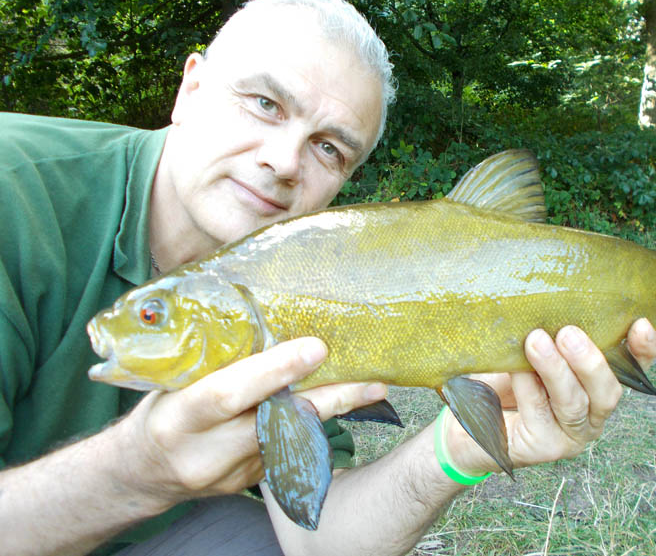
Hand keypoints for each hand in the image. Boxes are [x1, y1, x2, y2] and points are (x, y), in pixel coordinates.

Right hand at [112, 337, 386, 507]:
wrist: (141, 473)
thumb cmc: (158, 409)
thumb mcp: (169, 382)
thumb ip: (210, 361)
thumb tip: (263, 312)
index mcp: (177, 418)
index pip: (230, 393)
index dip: (274, 371)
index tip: (316, 348)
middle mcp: (205, 453)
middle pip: (276, 425)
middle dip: (328, 400)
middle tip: (372, 381)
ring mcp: (228, 475)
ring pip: (291, 440)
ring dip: (332, 411)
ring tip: (372, 388)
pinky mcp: (246, 484)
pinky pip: (286, 451)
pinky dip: (312, 425)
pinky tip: (337, 403)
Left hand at [446, 318, 655, 472]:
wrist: (470, 420)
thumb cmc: (506, 378)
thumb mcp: (532, 350)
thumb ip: (551, 333)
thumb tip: (551, 299)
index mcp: (597, 386)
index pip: (632, 370)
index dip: (642, 351)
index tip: (641, 324)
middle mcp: (591, 414)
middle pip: (607, 392)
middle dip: (590, 361)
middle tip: (568, 333)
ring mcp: (570, 436)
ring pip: (572, 404)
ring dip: (556, 370)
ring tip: (536, 341)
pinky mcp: (541, 448)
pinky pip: (537, 413)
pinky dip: (527, 387)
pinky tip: (516, 368)